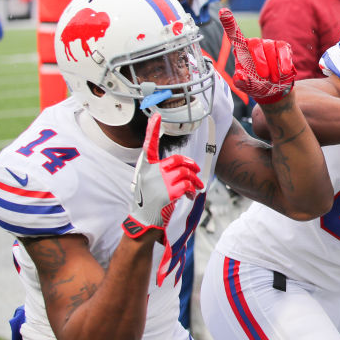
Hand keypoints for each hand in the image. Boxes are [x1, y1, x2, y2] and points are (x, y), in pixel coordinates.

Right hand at [123, 114, 203, 283]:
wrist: (143, 224)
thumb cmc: (147, 205)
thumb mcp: (148, 185)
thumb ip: (159, 174)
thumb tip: (180, 168)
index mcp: (145, 168)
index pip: (148, 145)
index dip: (152, 130)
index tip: (155, 115)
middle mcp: (151, 172)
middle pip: (178, 160)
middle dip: (190, 166)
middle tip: (196, 172)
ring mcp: (160, 181)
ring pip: (186, 173)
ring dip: (194, 180)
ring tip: (195, 188)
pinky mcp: (169, 192)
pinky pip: (187, 185)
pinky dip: (192, 189)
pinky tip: (190, 195)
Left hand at [219, 8, 295, 104]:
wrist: (274, 90)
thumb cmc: (256, 85)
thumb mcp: (246, 87)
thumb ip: (241, 82)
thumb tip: (240, 75)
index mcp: (242, 50)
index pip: (234, 34)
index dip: (229, 23)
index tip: (223, 12)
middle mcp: (255, 44)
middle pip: (255, 43)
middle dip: (260, 60)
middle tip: (264, 76)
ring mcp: (269, 44)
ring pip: (270, 48)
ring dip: (273, 67)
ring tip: (273, 80)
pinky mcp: (283, 48)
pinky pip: (283, 50)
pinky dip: (284, 62)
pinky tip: (284, 72)